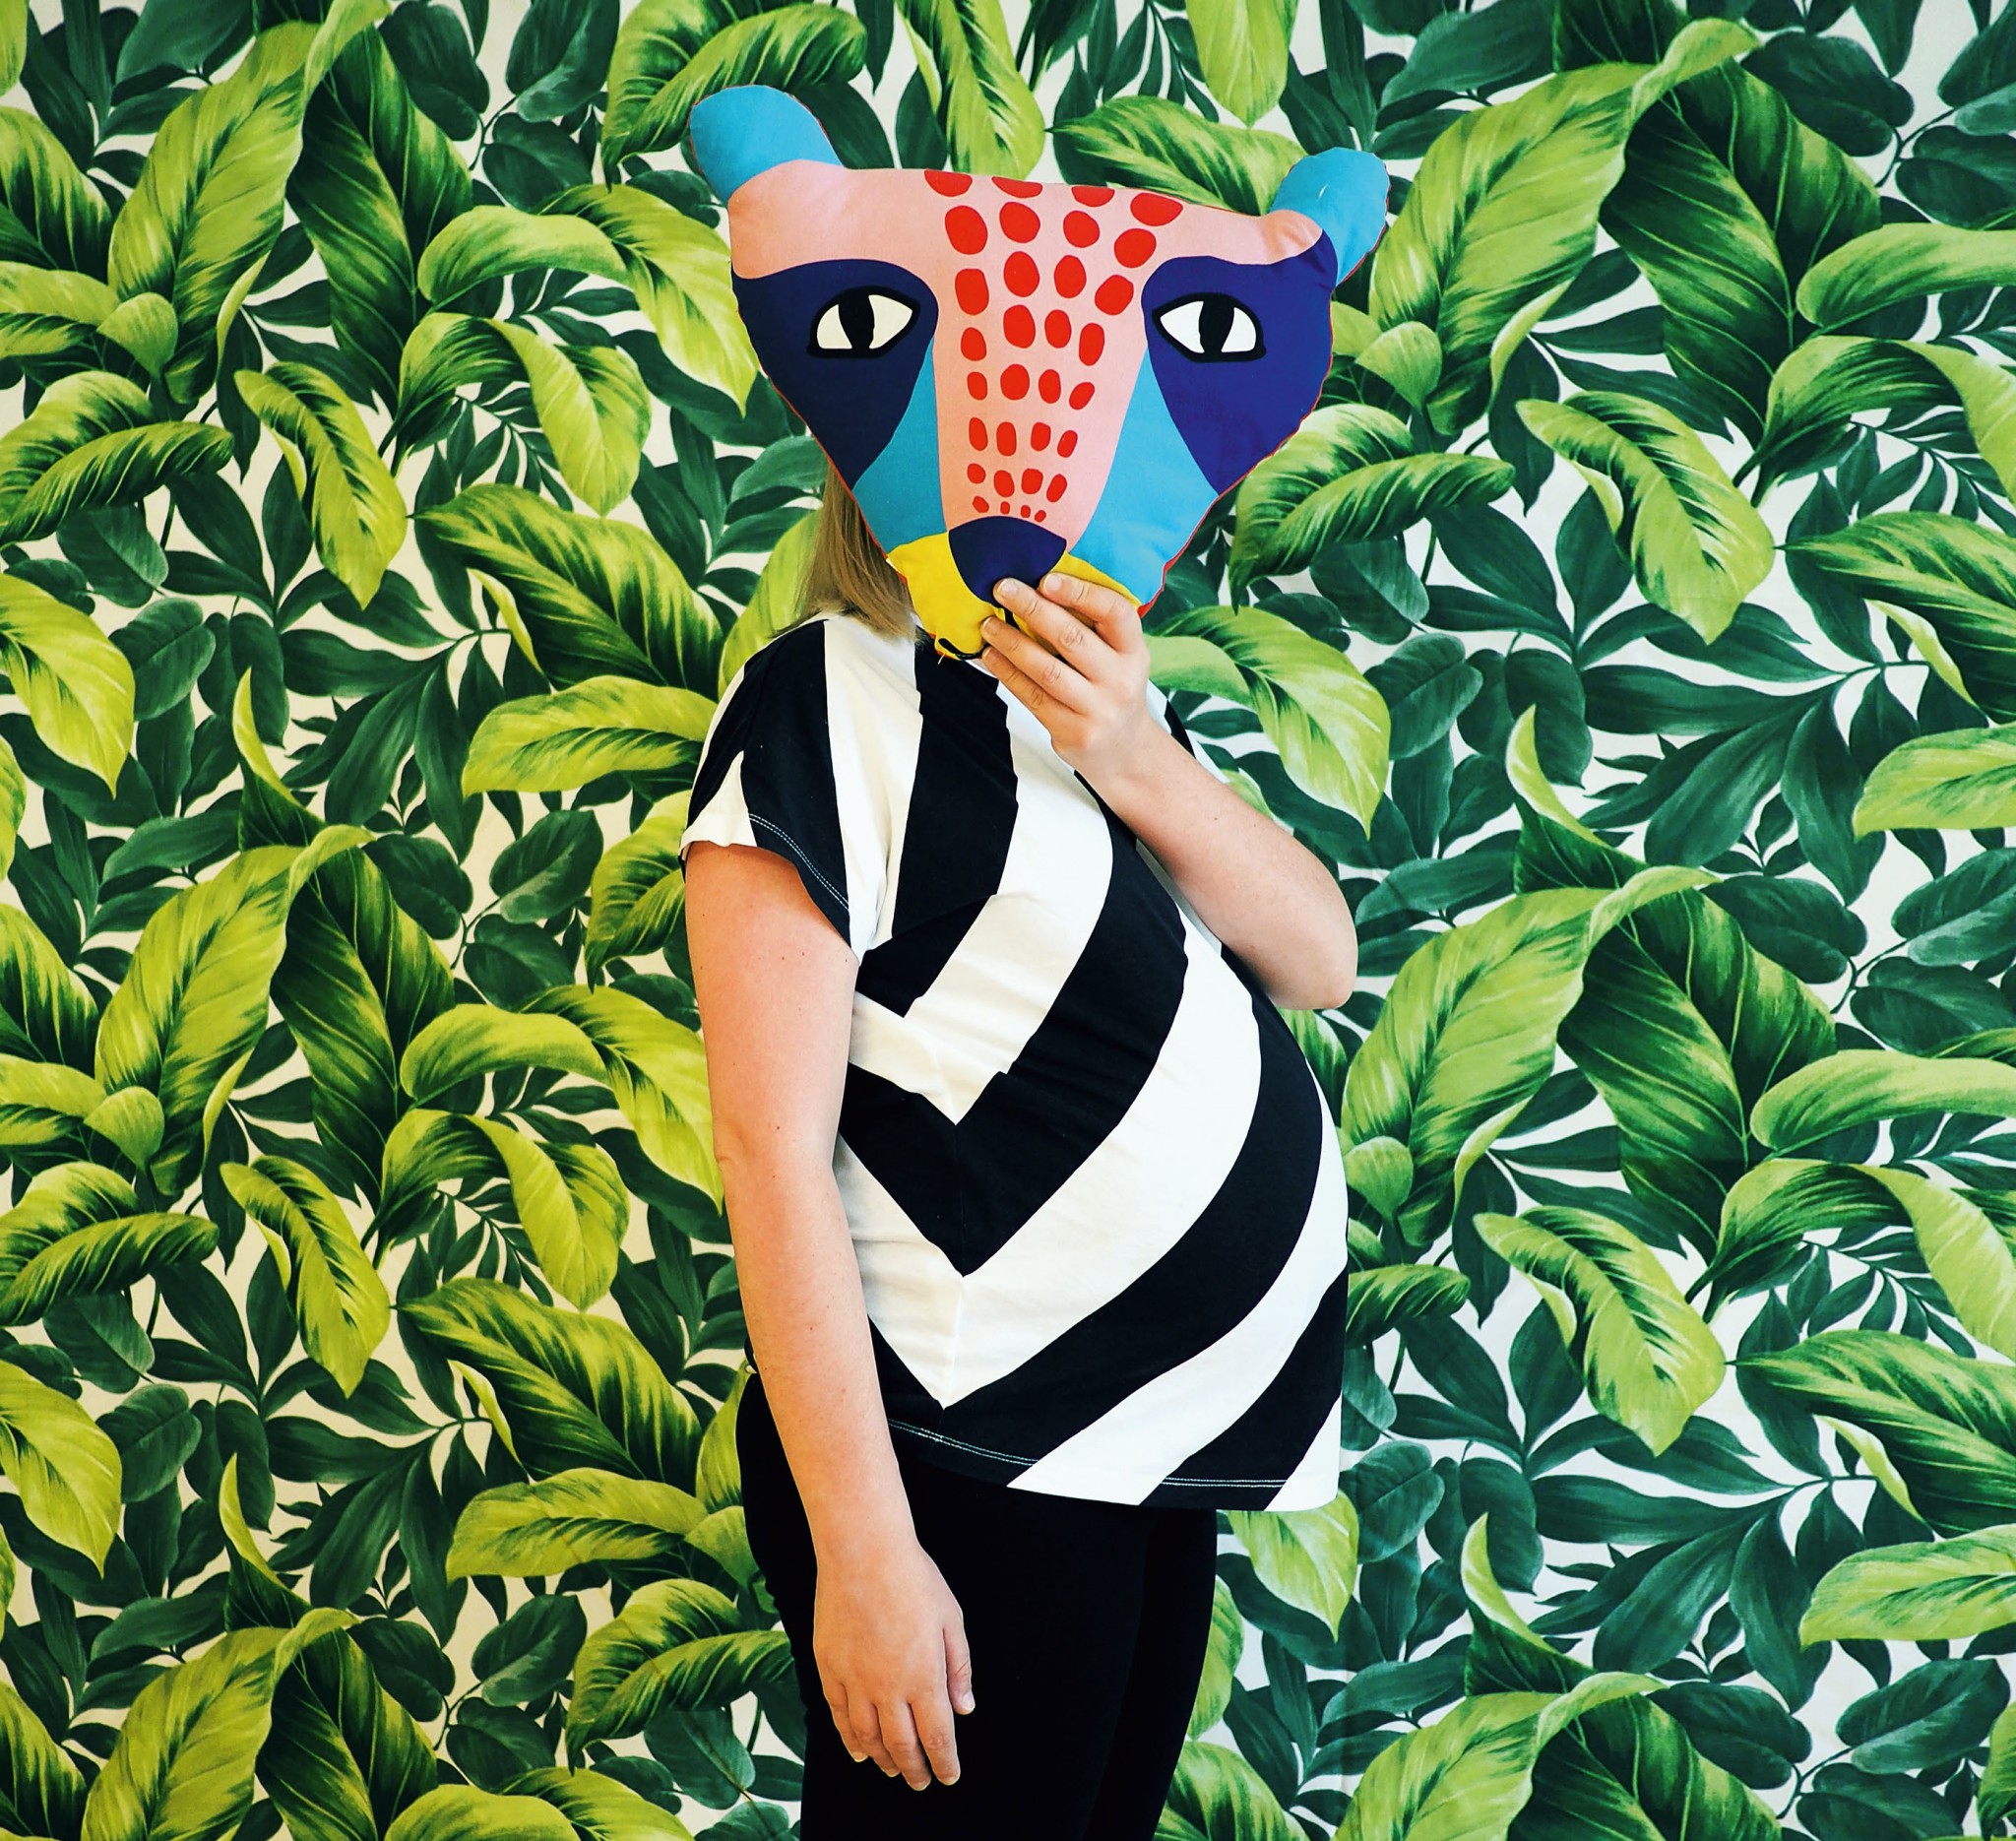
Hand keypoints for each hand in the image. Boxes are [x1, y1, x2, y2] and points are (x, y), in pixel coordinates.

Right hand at [812, 1537, 974, 1789]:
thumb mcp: (952, 1619)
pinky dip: (850, 1740)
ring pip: (868, 1739)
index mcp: (924, 1676)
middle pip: (902, 1746)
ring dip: (883, 1760)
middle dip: (915, 1770)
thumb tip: (965, 1706)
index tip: (949, 1775)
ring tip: (893, 1770)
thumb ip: (959, 1668)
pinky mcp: (829, 1669)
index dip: (944, 1762)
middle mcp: (887, 1687)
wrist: (863, 1550)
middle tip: (922, 1782)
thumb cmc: (912, 1577)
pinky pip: (839, 1717)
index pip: (936, 1737)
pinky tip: (859, 1750)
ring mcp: (854, 1680)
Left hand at [981, 573, 1159, 785]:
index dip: (1080, 593)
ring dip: (1012, 643)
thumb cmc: (1111, 689)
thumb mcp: (1119, 657)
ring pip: (1047, 670)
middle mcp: (1121, 680)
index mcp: (1134, 652)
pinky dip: (1008, 674)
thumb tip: (1038, 587)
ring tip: (989, 624)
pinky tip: (992, 656)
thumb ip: (1092, 627)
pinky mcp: (1074, 733)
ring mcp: (1098, 710)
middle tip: (1002, 589)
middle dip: (1033, 609)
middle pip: (1072, 638)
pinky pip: (1033, 697)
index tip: (1045, 579)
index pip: (1114, 613)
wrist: (1123, 750)